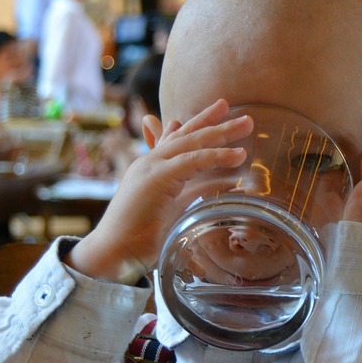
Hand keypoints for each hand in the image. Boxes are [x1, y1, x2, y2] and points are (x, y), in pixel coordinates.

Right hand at [66, 99, 252, 282]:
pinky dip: (217, 156)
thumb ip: (192, 191)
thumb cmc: (141, 238)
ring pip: (192, 143)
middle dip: (213, 120)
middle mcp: (151, 162)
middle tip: (238, 110)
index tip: (220, 112)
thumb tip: (214, 182)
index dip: (199, 124)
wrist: (114, 252)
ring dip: (222, 132)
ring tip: (248, 124)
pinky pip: (193, 161)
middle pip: (186, 134)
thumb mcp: (174, 209)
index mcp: (152, 168)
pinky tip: (238, 155)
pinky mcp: (157, 178)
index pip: (177, 139)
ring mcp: (151, 167)